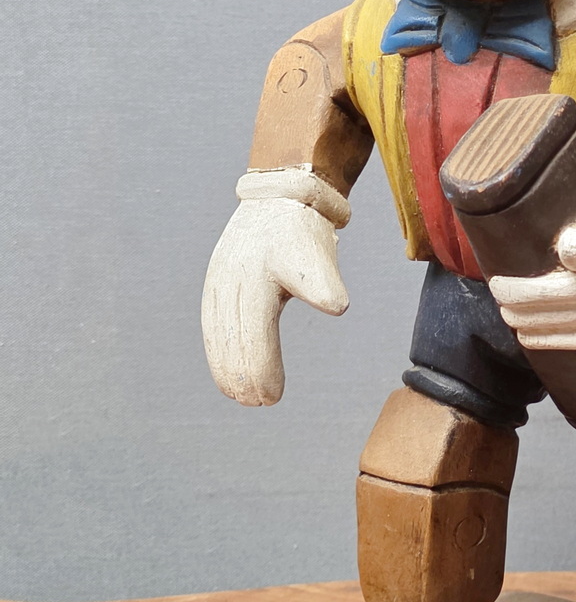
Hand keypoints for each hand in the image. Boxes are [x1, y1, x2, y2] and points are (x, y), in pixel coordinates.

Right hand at [202, 195, 348, 405]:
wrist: (280, 197)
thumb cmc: (303, 231)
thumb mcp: (317, 253)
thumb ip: (322, 282)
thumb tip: (336, 306)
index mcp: (253, 278)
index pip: (254, 334)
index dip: (262, 368)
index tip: (272, 397)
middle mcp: (230, 281)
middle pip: (232, 338)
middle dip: (244, 375)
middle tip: (259, 404)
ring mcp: (219, 281)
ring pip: (219, 333)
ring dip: (227, 367)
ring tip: (241, 397)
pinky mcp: (217, 282)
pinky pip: (214, 323)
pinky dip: (219, 349)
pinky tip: (227, 371)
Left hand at [489, 191, 575, 351]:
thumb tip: (566, 250)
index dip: (572, 249)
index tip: (541, 252)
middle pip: (570, 292)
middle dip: (527, 295)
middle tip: (498, 289)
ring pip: (572, 319)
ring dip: (533, 318)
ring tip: (506, 313)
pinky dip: (552, 340)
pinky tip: (527, 336)